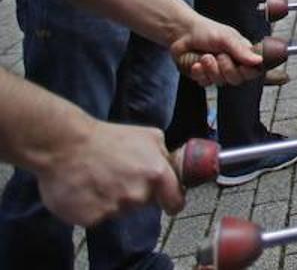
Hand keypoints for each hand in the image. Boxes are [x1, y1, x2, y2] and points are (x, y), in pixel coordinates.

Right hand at [36, 118, 183, 226]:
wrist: (64, 146)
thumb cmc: (106, 138)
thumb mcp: (149, 136)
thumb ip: (165, 157)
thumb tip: (171, 169)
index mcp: (156, 173)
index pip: (175, 201)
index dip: (171, 201)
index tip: (166, 200)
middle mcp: (138, 194)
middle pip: (143, 203)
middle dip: (135, 192)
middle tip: (117, 174)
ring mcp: (115, 209)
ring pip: (120, 210)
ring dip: (112, 199)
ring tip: (98, 179)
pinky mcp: (92, 219)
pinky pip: (99, 217)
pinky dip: (93, 207)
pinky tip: (85, 189)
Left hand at [170, 16, 263, 85]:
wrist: (182, 34)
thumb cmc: (206, 31)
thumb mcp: (226, 38)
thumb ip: (242, 51)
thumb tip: (259, 61)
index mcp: (242, 54)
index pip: (253, 70)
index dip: (249, 71)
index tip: (243, 66)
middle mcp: (231, 65)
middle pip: (237, 79)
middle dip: (227, 69)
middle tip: (220, 56)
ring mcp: (217, 72)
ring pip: (220, 82)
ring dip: (211, 69)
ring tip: (205, 57)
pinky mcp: (203, 77)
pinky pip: (205, 82)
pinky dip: (199, 73)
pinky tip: (196, 64)